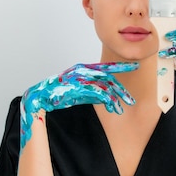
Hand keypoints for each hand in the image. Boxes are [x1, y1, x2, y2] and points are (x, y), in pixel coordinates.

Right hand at [20, 62, 137, 151]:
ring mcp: (79, 78)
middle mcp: (82, 71)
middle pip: (107, 78)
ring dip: (114, 98)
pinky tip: (111, 107)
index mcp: (83, 69)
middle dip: (120, 90)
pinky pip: (95, 92)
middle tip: (131, 100)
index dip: (121, 66)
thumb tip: (106, 97)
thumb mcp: (78, 92)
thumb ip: (92, 91)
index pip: (105, 67)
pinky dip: (105, 100)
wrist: (39, 98)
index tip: (135, 66)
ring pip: (103, 86)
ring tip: (121, 109)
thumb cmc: (58, 95)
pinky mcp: (76, 86)